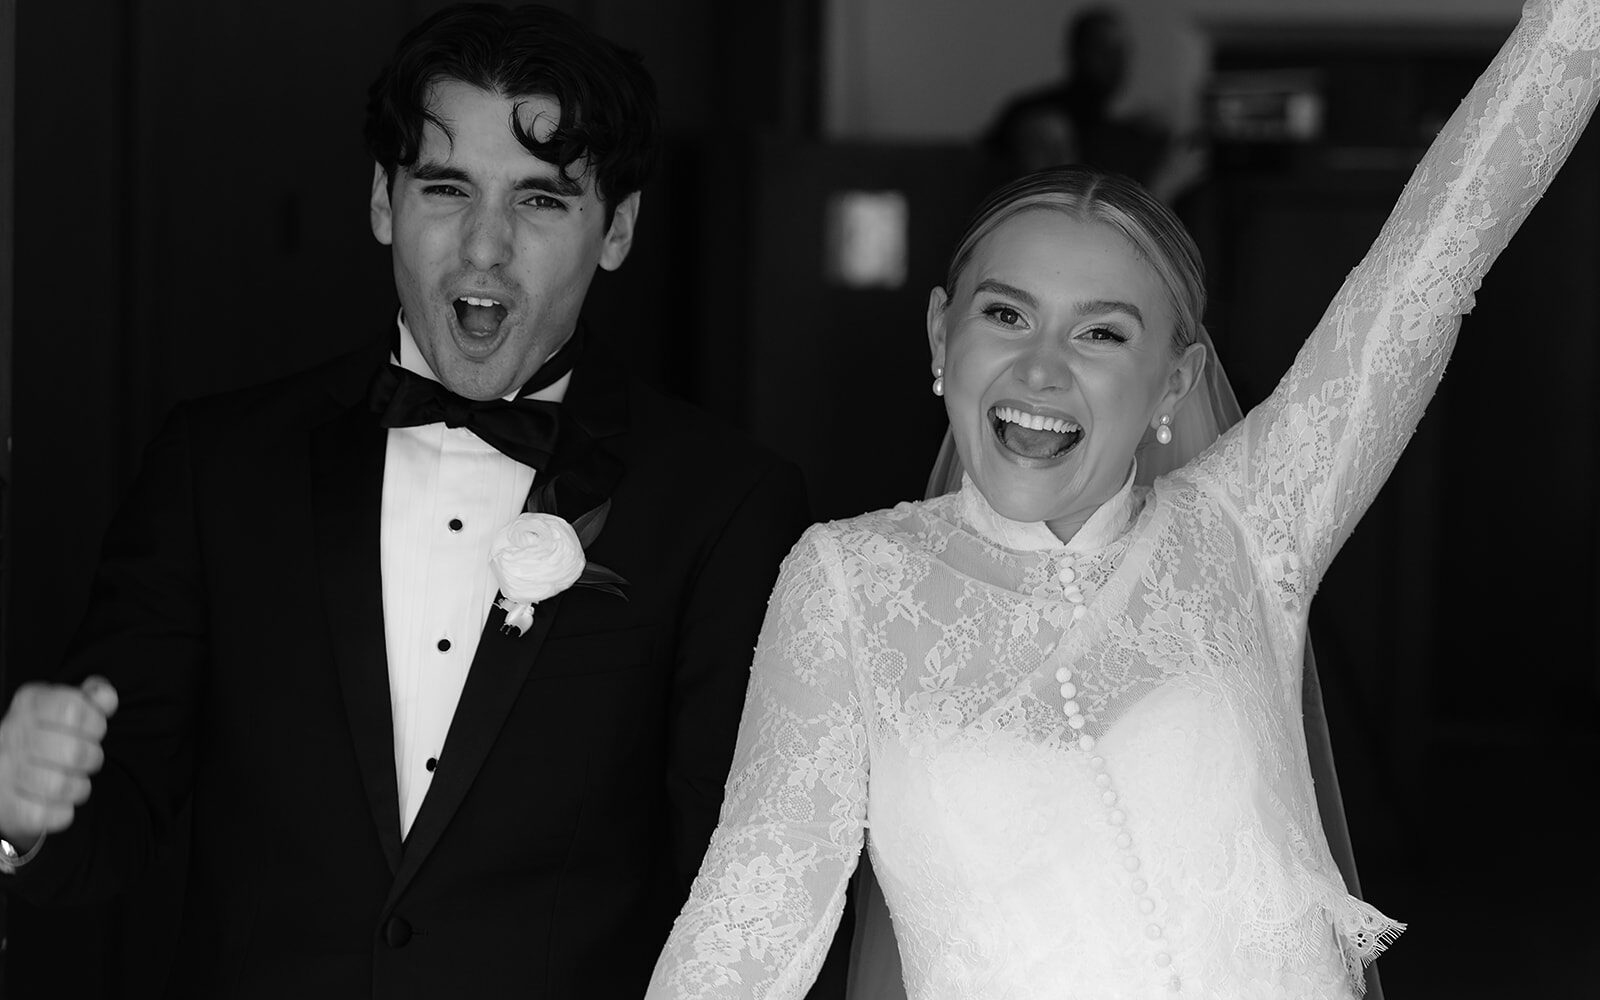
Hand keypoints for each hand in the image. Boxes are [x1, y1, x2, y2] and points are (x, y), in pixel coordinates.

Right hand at [0, 677, 118, 850]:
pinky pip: (47, 815)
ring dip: (79, 787)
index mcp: (29, 705)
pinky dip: (61, 813)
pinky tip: (56, 803)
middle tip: (85, 760)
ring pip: (62, 786)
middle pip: (74, 752)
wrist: (6, 776)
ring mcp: (5, 772)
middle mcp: (11, 736)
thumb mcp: (65, 708)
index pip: (72, 709)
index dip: (95, 723)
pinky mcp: (6, 807)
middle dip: (92, 758)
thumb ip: (90, 699)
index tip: (92, 730)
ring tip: (72, 781)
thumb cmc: (45, 738)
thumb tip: (106, 697)